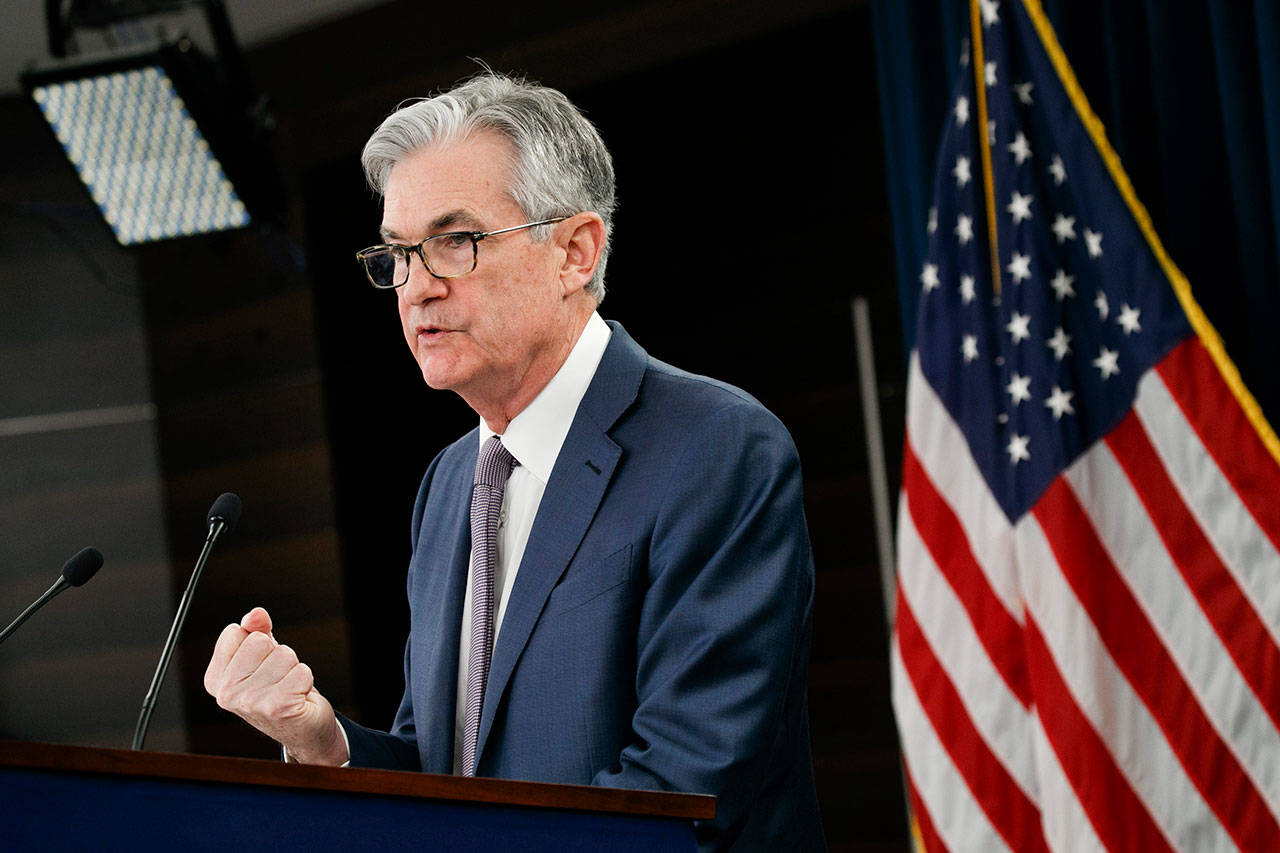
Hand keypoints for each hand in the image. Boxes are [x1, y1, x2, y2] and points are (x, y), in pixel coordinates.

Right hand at [203, 607, 347, 764]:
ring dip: (293, 668)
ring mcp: (250, 702)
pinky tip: (297, 696)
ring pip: (284, 654)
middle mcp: (227, 693)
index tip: (260, 664)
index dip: (256, 642)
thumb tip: (256, 614)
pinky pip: (301, 671)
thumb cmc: (279, 689)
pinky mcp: (277, 707)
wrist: (301, 728)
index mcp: (215, 679)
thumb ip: (256, 630)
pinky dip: (305, 680)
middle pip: (260, 641)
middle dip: (277, 654)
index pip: (234, 632)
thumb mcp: (263, 656)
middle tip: (277, 678)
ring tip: (288, 687)